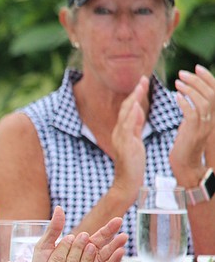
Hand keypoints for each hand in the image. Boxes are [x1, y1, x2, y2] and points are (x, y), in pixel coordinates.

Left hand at [26, 207, 123, 261]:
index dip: (108, 229)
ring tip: (121, 250)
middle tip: (124, 235)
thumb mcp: (45, 246)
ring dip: (114, 259)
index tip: (118, 220)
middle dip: (115, 243)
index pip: (97, 239)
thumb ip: (54, 229)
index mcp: (78, 252)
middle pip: (105, 252)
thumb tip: (59, 208)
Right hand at [109, 77, 147, 202]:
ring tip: (141, 86)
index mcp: (121, 131)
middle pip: (126, 108)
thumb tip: (138, 111)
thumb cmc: (132, 165)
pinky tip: (136, 105)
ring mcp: (120, 138)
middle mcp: (118, 132)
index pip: (128, 110)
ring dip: (134, 99)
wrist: (126, 182)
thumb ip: (135, 127)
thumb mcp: (135, 142)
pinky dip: (131, 114)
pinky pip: (127, 126)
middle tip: (143, 79)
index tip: (142, 84)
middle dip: (135, 93)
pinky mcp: (124, 144)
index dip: (135, 96)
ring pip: (126, 114)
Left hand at [171, 65, 214, 182]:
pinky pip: (192, 113)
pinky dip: (185, 102)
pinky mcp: (194, 132)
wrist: (185, 163)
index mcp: (213, 115)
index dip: (208, 78)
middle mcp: (212, 119)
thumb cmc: (185, 142)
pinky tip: (176, 96)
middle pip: (211, 94)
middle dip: (197, 80)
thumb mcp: (192, 122)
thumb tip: (186, 95)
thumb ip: (192, 109)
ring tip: (177, 82)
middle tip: (182, 73)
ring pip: (203, 102)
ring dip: (190, 89)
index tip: (196, 67)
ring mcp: (205, 126)